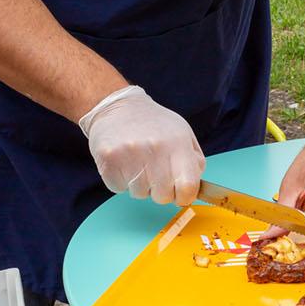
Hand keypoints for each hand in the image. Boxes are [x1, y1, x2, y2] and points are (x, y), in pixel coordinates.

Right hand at [79, 85, 205, 205]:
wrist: (118, 108)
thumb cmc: (155, 125)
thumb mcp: (184, 135)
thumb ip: (194, 162)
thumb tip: (195, 188)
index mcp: (178, 143)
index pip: (188, 186)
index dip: (185, 197)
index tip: (181, 196)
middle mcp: (155, 149)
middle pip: (163, 196)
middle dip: (162, 192)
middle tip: (156, 176)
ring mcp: (130, 154)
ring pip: (140, 194)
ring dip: (140, 185)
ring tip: (138, 164)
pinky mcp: (108, 160)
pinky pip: (118, 189)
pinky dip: (121, 181)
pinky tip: (124, 163)